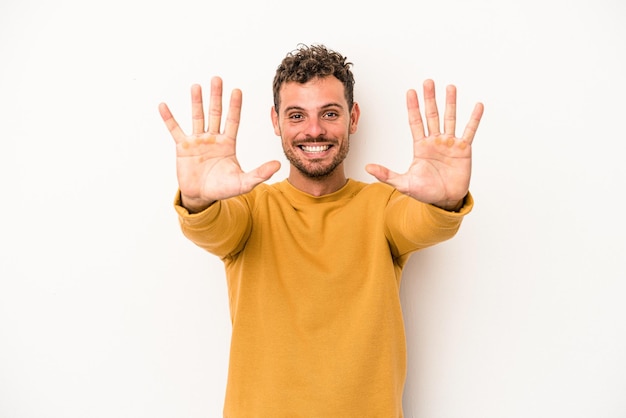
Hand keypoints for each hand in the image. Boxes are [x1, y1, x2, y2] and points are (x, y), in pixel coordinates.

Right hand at [159, 77, 280, 211]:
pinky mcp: (182, 147)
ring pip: (197, 117)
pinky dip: (169, 118)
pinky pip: (175, 130)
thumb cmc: (222, 188)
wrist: (201, 196)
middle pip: (215, 113)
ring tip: (196, 86)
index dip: (234, 106)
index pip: (233, 121)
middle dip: (216, 96)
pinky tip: (163, 106)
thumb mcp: (243, 183)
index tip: (237, 90)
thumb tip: (278, 164)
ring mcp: (197, 141)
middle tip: (217, 79)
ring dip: (196, 102)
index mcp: (228, 143)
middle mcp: (213, 138)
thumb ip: (259, 173)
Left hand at [366, 79, 483, 210]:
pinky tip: (477, 106)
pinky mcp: (463, 149)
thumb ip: (386, 175)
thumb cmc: (425, 192)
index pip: (415, 122)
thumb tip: (368, 167)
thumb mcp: (403, 183)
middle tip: (428, 82)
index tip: (410, 92)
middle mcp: (435, 141)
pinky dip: (474, 119)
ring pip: (450, 118)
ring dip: (450, 103)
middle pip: (432, 115)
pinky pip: (469, 131)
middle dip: (429, 99)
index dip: (413, 107)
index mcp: (421, 146)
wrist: (445, 200)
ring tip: (450, 87)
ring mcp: (450, 144)